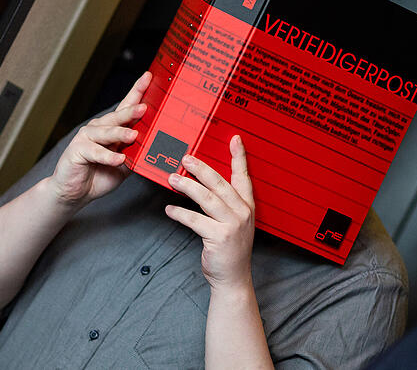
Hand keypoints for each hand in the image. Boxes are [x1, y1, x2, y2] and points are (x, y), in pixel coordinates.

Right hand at [49, 71, 150, 208]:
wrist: (75, 192)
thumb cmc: (100, 175)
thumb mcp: (125, 163)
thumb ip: (137, 152)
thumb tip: (157, 144)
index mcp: (112, 128)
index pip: (126, 107)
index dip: (137, 91)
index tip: (149, 77)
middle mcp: (99, 128)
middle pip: (117, 117)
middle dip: (132, 111)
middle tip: (145, 108)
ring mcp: (86, 137)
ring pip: (106, 133)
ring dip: (120, 133)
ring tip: (133, 135)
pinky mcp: (77, 150)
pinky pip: (95, 152)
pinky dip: (108, 156)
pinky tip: (119, 158)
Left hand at [165, 135, 255, 290]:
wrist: (233, 278)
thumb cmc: (229, 249)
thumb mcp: (233, 223)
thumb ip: (224, 204)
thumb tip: (201, 183)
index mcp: (247, 206)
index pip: (243, 177)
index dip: (239, 157)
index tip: (235, 139)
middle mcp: (242, 212)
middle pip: (220, 183)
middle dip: (201, 168)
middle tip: (185, 158)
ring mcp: (233, 225)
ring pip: (207, 198)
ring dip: (187, 186)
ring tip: (172, 179)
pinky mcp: (219, 237)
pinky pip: (195, 220)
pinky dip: (179, 213)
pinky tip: (169, 210)